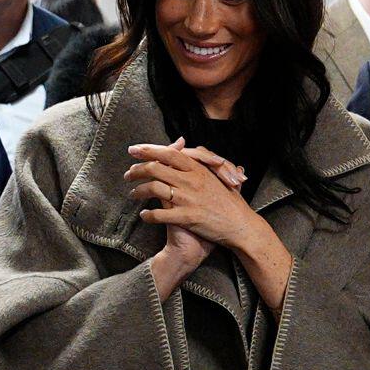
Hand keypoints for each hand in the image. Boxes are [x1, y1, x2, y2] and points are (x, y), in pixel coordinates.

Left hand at [125, 140, 261, 251]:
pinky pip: (160, 215)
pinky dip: (148, 216)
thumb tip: (183, 143)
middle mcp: (192, 181)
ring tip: (132, 194)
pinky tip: (143, 216)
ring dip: (138, 191)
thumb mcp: (217, 175)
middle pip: (156, 168)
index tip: (134, 150)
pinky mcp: (187, 218)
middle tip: (127, 174)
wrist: (241, 226)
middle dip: (136, 170)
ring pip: (154, 189)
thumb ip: (199, 159)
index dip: (148, 150)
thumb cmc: (231, 202)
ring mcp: (189, 199)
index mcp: (199, 169)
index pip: (168, 154)